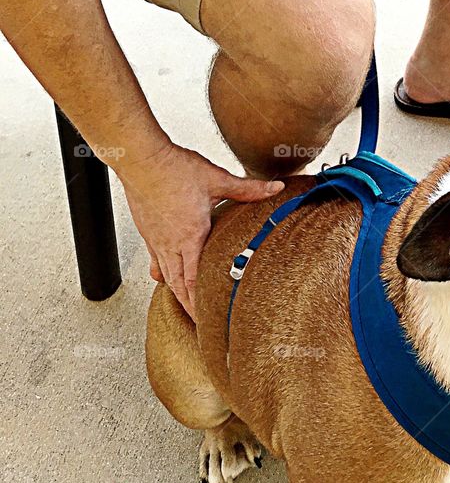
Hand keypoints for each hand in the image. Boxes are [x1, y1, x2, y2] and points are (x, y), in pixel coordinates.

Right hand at [118, 144, 283, 318]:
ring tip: (185, 307)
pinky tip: (161, 277)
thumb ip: (248, 189)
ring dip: (176, 293)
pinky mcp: (147, 231)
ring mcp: (156, 239)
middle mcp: (171, 243)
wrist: (140, 158)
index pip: (196, 279)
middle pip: (180, 284)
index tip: (208, 319)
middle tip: (199, 325)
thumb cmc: (174, 169)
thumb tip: (276, 188)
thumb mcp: (217, 180)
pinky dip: (161, 273)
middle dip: (190, 306)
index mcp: (190, 236)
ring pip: (166, 275)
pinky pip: (155, 259)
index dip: (202, 302)